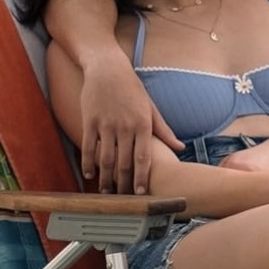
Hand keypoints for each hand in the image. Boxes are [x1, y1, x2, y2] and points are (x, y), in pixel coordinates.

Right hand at [78, 59, 180, 194]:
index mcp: (143, 124)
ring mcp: (106, 124)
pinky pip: (89, 146)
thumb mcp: (151, 108)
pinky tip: (89, 174)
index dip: (142, 177)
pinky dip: (88, 162)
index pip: (144, 157)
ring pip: (106, 157)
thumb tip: (180, 148)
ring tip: (107, 193)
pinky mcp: (90, 121)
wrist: (108, 68)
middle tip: (124, 200)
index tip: (141, 194)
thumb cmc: (133, 89)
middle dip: (124, 183)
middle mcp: (125, 126)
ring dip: (106, 178)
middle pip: (124, 162)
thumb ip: (164, 131)